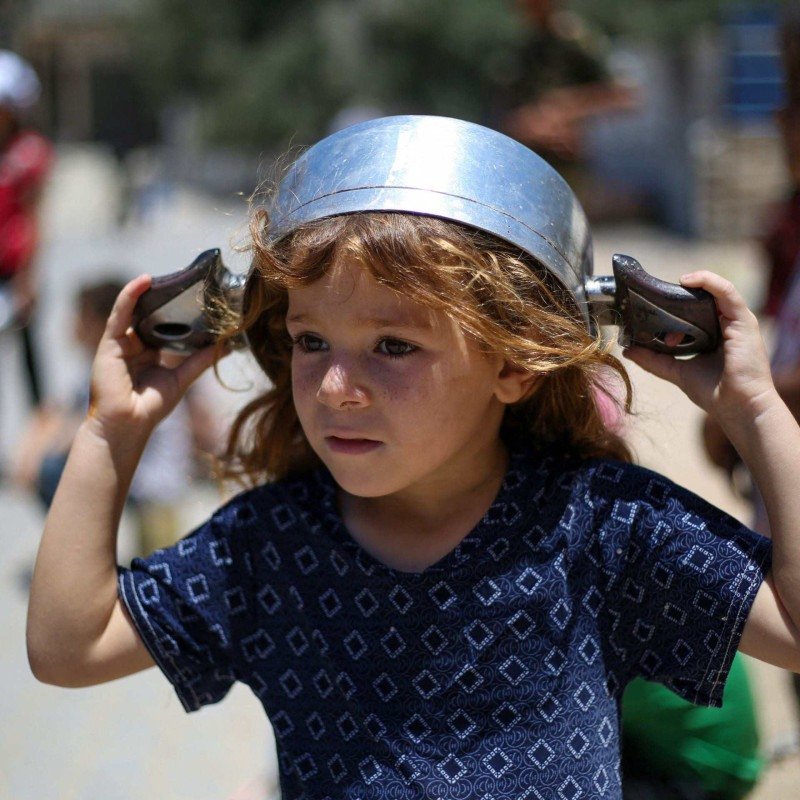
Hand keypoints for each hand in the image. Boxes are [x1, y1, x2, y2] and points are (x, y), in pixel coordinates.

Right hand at [86, 274, 222, 441]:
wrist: (127, 425)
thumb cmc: (150, 407)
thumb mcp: (181, 378)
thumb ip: (200, 361)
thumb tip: (226, 346)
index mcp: (148, 352)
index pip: (162, 324)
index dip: (176, 310)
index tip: (196, 295)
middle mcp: (134, 345)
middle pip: (148, 314)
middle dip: (163, 297)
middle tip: (184, 279)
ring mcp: (121, 343)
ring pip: (134, 310)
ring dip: (147, 291)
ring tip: (164, 274)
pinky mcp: (110, 342)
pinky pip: (120, 313)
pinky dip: (130, 296)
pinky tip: (143, 281)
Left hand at [622, 271, 775, 428]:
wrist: (739, 407)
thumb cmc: (714, 392)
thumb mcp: (677, 371)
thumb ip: (653, 360)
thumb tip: (628, 350)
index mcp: (713, 335)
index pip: (693, 311)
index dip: (670, 308)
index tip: (647, 312)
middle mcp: (726, 325)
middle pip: (700, 301)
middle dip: (675, 302)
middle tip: (653, 309)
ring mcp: (737, 321)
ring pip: (713, 291)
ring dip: (688, 289)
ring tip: (669, 288)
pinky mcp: (744, 320)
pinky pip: (726, 291)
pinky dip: (708, 281)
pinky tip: (688, 280)